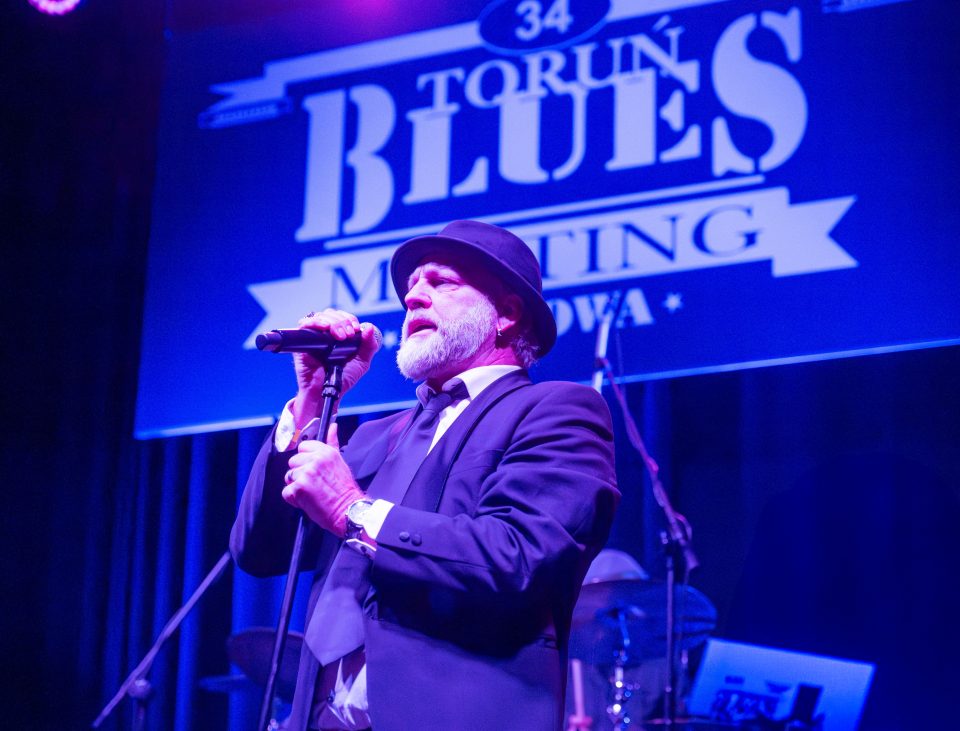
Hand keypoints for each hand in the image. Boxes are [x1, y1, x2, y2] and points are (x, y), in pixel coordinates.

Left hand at [282, 424, 364, 537]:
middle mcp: (315, 460)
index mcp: (325, 451)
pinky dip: (294, 499)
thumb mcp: (340, 461)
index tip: (313, 469)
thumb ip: (332, 442)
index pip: (303, 447)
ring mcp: (306, 473)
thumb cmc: (344, 489)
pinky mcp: (298, 488)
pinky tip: (307, 500)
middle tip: (314, 483)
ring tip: (311, 492)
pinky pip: (286, 492)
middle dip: (300, 473)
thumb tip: (332, 426)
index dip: (306, 460)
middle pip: (293, 462)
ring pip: (288, 477)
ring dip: (296, 486)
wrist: (348, 510)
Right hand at [291, 309, 380, 425]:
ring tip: (340, 335)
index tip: (355, 329)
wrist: (327, 392)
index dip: (349, 318)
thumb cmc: (342, 379)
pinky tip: (325, 328)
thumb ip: (369, 346)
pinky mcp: (302, 342)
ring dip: (332, 321)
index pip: (342, 317)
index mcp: (339, 335)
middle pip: (331, 314)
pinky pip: (304, 325)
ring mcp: (313, 337)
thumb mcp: (362, 363)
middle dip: (342, 321)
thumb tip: (369, 327)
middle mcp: (325, 334)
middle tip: (347, 334)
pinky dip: (315, 322)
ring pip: (320, 317)